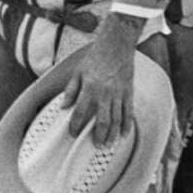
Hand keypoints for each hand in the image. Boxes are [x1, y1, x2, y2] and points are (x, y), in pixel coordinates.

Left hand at [61, 25, 138, 147]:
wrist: (116, 46)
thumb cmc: (95, 58)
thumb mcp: (77, 72)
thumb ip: (70, 90)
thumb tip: (63, 106)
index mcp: (90, 87)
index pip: (81, 111)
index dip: (76, 124)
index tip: (73, 133)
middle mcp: (105, 92)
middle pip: (102, 120)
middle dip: (98, 135)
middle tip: (96, 146)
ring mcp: (119, 93)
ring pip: (116, 119)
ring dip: (112, 134)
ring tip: (108, 145)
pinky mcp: (129, 92)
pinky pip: (129, 112)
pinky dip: (127, 125)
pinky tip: (124, 134)